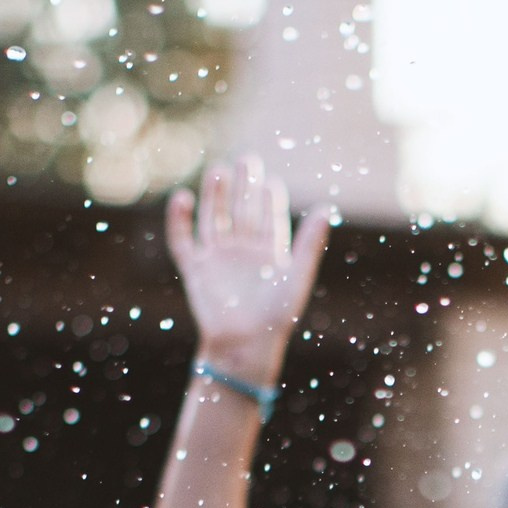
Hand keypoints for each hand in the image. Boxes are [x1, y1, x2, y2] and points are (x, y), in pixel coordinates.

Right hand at [165, 156, 330, 384]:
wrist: (245, 347)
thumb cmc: (275, 318)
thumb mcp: (297, 277)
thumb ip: (310, 244)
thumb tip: (327, 209)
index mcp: (268, 252)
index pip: (268, 216)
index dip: (269, 198)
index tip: (271, 181)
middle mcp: (242, 250)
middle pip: (240, 210)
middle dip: (242, 186)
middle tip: (246, 160)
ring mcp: (217, 257)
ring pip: (214, 217)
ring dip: (215, 195)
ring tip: (219, 172)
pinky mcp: (195, 269)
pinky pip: (183, 240)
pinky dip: (179, 220)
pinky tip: (183, 198)